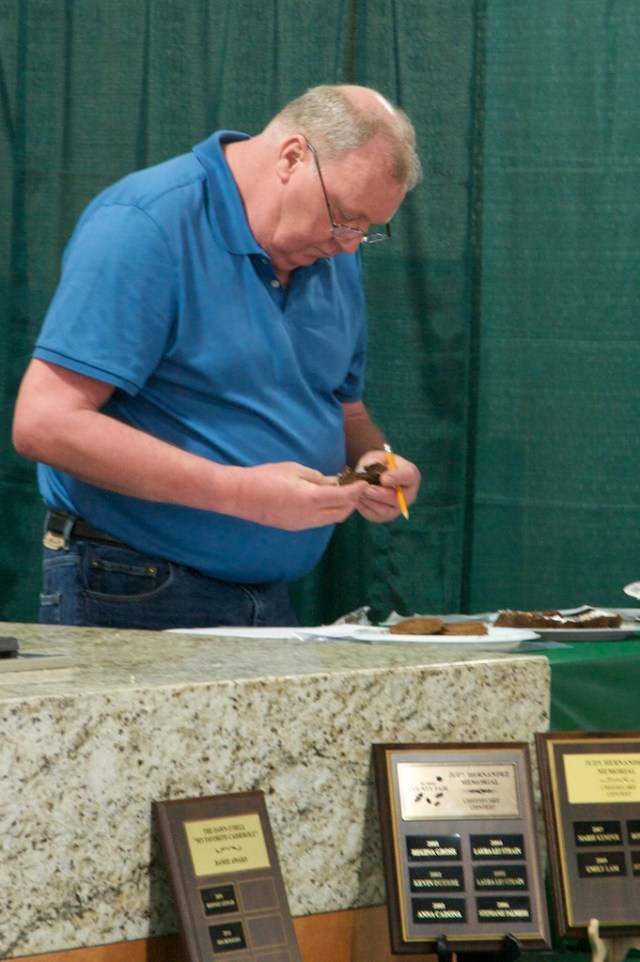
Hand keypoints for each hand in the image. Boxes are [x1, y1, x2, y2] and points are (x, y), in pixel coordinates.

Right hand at [226, 461, 367, 530]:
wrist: (240, 495)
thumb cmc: (266, 477)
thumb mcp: (295, 470)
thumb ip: (318, 478)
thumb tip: (335, 482)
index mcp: (311, 499)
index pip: (344, 497)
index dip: (357, 490)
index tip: (364, 482)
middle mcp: (310, 517)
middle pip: (342, 513)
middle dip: (352, 501)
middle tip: (355, 487)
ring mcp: (302, 525)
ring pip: (331, 519)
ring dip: (340, 507)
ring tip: (341, 492)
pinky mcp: (295, 527)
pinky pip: (319, 521)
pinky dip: (328, 511)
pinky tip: (324, 499)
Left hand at [352, 450, 420, 522]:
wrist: (373, 472)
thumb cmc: (378, 462)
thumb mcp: (377, 457)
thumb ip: (375, 464)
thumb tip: (374, 478)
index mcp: (410, 474)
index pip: (408, 477)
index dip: (396, 479)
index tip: (383, 478)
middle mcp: (408, 494)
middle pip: (398, 499)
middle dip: (381, 495)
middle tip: (367, 489)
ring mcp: (398, 507)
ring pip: (387, 511)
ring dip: (371, 503)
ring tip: (359, 494)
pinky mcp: (385, 516)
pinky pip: (376, 516)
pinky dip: (365, 509)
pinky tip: (358, 500)